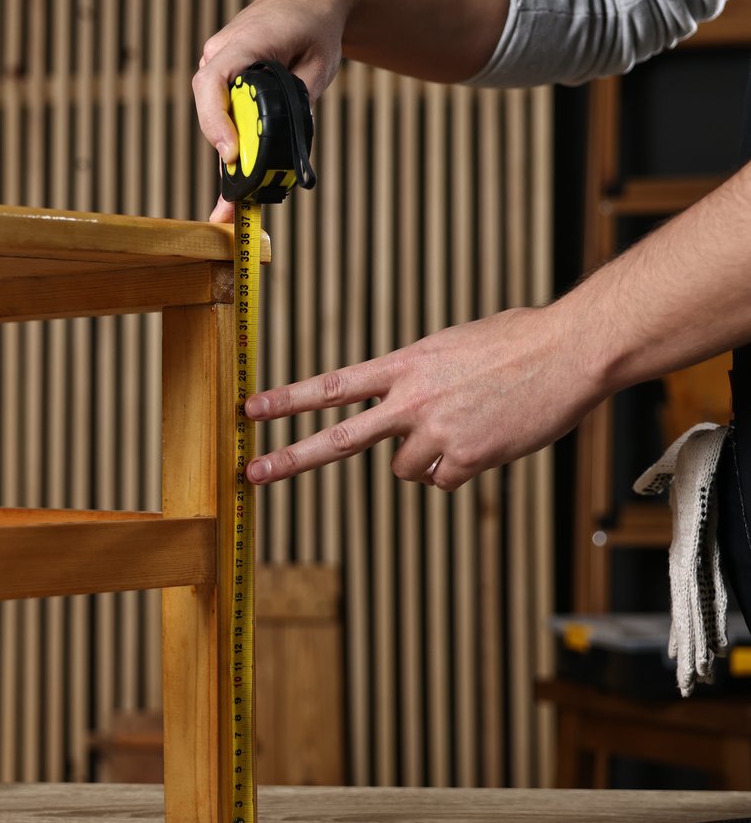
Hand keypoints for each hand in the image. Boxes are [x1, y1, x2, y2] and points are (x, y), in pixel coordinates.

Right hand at [193, 0, 353, 222]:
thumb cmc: (316, 28)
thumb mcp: (320, 65)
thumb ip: (298, 101)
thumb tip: (281, 148)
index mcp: (246, 41)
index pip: (213, 82)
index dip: (216, 122)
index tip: (230, 154)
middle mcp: (220, 51)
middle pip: (212, 108)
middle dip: (226, 152)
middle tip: (232, 203)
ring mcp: (216, 62)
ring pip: (215, 113)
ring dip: (228, 150)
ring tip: (230, 204)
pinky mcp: (220, 75)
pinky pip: (220, 109)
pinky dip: (231, 139)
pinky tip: (235, 178)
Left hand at [242, 307, 601, 489]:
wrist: (571, 351)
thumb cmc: (520, 341)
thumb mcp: (452, 346)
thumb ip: (418, 376)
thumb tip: (408, 407)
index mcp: (404, 364)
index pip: (332, 385)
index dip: (288, 399)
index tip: (251, 409)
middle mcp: (411, 400)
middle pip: (338, 438)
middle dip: (290, 458)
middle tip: (252, 474)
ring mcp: (436, 432)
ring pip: (404, 470)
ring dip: (425, 459)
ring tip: (465, 428)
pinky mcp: (467, 459)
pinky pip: (443, 481)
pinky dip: (459, 471)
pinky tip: (486, 443)